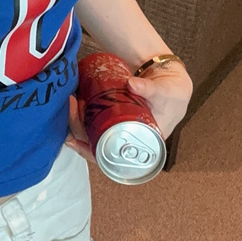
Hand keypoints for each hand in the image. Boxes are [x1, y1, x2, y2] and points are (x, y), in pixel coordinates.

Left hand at [64, 64, 193, 164]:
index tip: (74, 140)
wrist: (172, 82)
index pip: (108, 158)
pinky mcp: (113, 113)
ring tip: (70, 101)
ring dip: (76, 119)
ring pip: (90, 129)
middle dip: (77, 127)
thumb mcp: (165, 94)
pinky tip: (72, 102)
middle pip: (94, 141)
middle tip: (71, 106)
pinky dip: (81, 112)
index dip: (88, 151)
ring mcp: (117, 126)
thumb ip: (151, 90)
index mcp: (137, 146)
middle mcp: (124, 139)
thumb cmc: (172, 96)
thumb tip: (133, 84)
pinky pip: (93, 118)